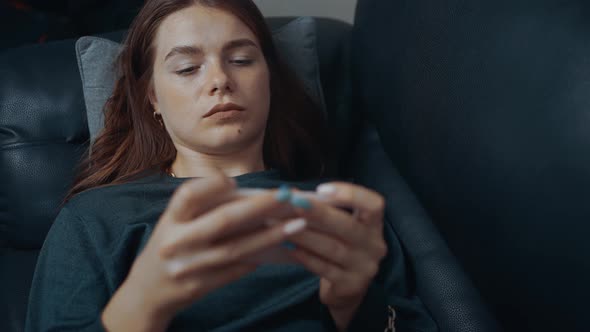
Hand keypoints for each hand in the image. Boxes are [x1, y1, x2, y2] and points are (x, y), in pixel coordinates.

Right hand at [102, 172, 305, 331]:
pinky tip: (282, 246)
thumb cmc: (172, 245)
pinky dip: (260, 256)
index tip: (235, 182)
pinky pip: (237, 269)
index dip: (213, 185)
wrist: (147, 291)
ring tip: (297, 225)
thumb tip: (252, 196)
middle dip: (259, 207)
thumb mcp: (176, 222)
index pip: (189, 195)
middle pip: (222, 220)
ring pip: (236, 248)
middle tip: (286, 197)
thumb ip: (205, 208)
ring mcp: (189, 266)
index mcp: (170, 219)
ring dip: (270, 235)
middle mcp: (176, 242)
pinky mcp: (201, 286)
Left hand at [285, 183, 387, 329]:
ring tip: (282, 225)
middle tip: (294, 203)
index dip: (350, 194)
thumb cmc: (340, 245)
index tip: (322, 189)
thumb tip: (297, 195)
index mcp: (374, 225)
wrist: (347, 286)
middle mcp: (374, 245)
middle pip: (348, 226)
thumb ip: (329, 211)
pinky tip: (289, 248)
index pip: (374, 204)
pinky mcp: (350, 285)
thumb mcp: (343, 226)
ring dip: (305, 235)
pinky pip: (324, 269)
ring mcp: (364, 267)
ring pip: (332, 248)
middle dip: (319, 213)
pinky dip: (305, 257)